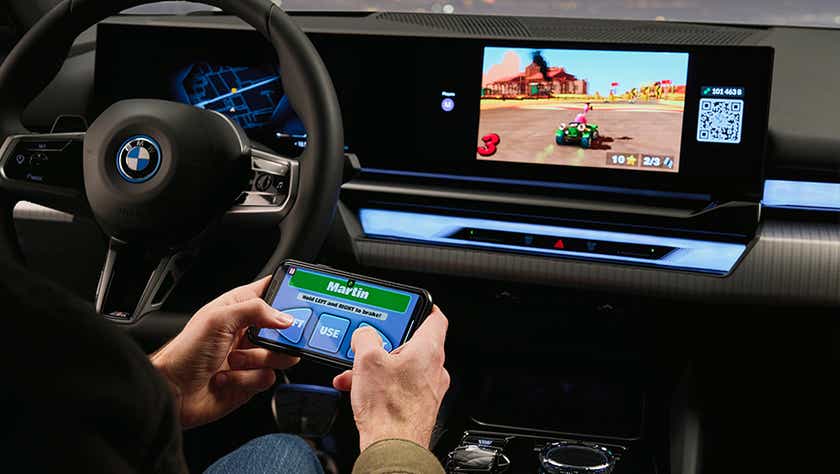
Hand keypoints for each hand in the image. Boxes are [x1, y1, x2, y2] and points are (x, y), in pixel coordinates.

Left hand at [150, 277, 298, 428]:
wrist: (172, 391)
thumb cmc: (185, 352)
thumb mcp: (219, 319)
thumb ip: (255, 310)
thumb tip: (285, 317)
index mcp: (238, 308)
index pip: (269, 291)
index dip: (285, 292)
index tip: (299, 298)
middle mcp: (246, 331)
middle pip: (283, 328)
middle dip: (281, 336)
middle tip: (272, 339)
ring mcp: (250, 357)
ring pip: (279, 355)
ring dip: (258, 360)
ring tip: (236, 360)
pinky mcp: (250, 381)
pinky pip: (268, 377)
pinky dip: (249, 379)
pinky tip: (228, 377)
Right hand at [333, 306, 449, 450]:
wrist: (392, 446)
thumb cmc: (389, 408)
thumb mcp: (367, 360)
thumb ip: (365, 337)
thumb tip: (364, 334)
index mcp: (429, 349)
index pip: (435, 317)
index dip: (422, 307)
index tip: (410, 304)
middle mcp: (434, 368)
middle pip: (412, 342)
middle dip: (386, 341)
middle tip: (370, 340)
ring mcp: (427, 388)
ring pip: (402, 366)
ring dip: (378, 365)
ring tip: (357, 370)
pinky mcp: (417, 405)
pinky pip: (399, 385)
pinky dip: (380, 383)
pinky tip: (360, 389)